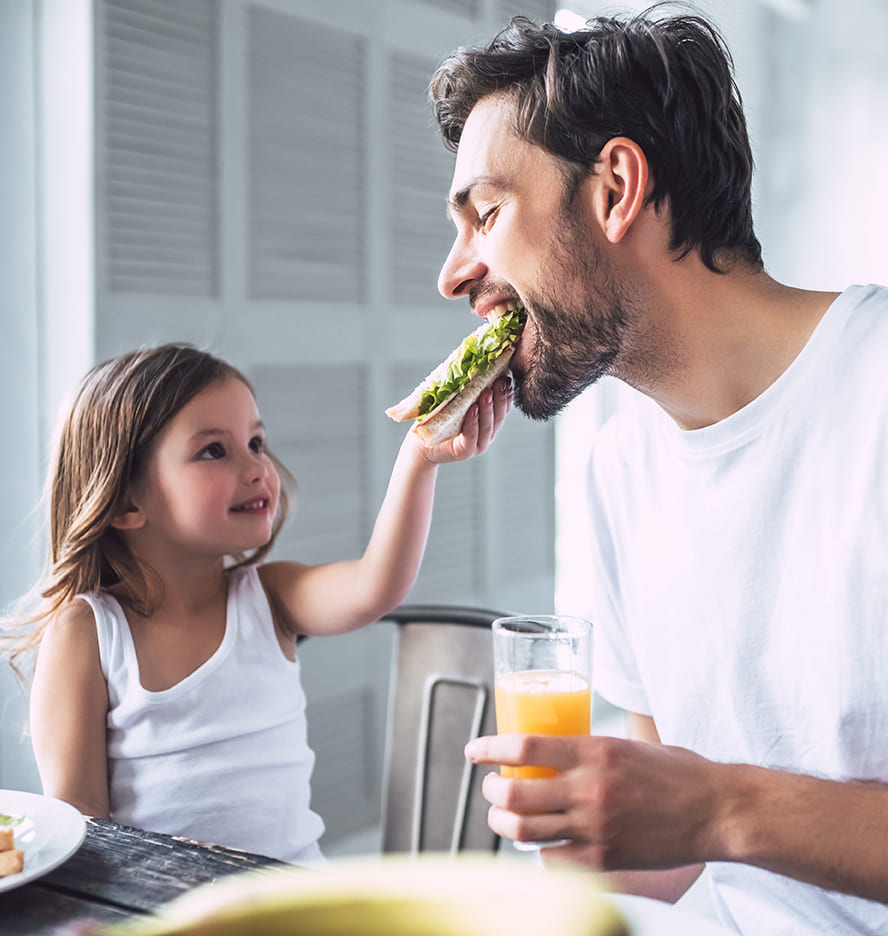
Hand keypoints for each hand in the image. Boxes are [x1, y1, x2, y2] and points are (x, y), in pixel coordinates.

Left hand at [417, 376, 511, 463]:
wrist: (421, 444)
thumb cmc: (438, 421)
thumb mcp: (456, 402)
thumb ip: (468, 391)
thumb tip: (475, 364)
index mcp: (487, 422)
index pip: (502, 408)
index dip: (506, 394)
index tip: (507, 377)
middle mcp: (486, 435)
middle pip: (498, 416)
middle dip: (501, 398)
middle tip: (501, 381)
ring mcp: (477, 445)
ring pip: (487, 426)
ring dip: (488, 408)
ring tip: (487, 393)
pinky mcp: (464, 452)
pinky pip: (472, 436)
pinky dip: (473, 422)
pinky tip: (473, 410)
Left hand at [465, 733, 723, 870]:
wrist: (717, 810)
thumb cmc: (677, 771)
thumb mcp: (628, 744)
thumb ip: (591, 749)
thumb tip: (556, 749)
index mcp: (595, 750)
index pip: (524, 746)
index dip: (489, 748)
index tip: (474, 751)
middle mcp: (589, 788)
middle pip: (514, 793)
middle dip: (490, 791)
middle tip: (490, 787)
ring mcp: (595, 827)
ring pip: (524, 830)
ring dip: (503, 822)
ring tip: (501, 815)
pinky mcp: (605, 859)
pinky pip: (552, 859)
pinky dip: (538, 851)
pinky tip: (541, 842)